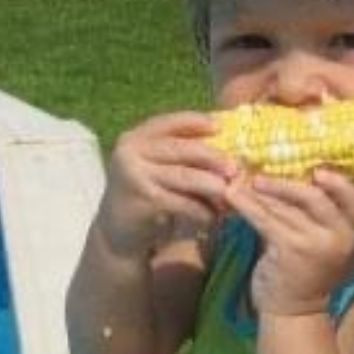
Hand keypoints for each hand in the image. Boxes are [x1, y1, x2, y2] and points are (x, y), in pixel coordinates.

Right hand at [97, 111, 236, 259]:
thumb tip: (225, 147)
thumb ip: (179, 155)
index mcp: (136, 138)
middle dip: (211, 156)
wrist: (117, 232)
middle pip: (180, 148)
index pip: (168, 122)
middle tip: (235, 167)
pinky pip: (182, 203)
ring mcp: (135, 176)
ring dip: (211, 185)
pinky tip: (213, 218)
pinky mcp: (143, 201)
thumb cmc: (146, 195)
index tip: (220, 126)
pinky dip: (202, 210)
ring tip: (229, 193)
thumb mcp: (156, 168)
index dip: (195, 121)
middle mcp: (131, 152)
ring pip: (184, 176)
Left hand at [226, 168, 353, 317]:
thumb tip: (280, 174)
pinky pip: (266, 219)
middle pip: (315, 197)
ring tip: (237, 180)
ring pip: (286, 207)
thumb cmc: (303, 271)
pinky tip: (231, 196)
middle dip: (285, 183)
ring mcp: (315, 243)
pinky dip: (246, 204)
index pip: (353, 199)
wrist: (294, 311)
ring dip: (259, 191)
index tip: (317, 170)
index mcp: (350, 231)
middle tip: (258, 175)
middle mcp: (338, 236)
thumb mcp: (316, 241)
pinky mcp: (291, 250)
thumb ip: (307, 213)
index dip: (338, 182)